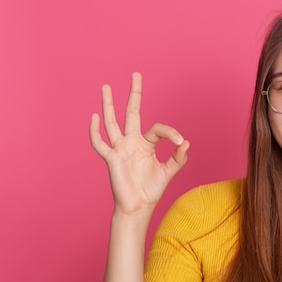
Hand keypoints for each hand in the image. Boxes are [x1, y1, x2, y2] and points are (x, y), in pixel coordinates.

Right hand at [89, 72, 189, 215]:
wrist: (138, 207)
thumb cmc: (151, 190)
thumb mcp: (168, 172)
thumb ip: (178, 158)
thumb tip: (186, 143)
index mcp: (146, 144)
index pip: (157, 128)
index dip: (170, 132)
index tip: (180, 142)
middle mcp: (132, 142)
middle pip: (131, 112)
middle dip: (134, 94)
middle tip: (136, 74)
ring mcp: (120, 148)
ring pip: (112, 122)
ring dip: (109, 104)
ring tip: (106, 86)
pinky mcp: (111, 158)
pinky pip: (100, 143)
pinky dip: (95, 131)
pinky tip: (94, 116)